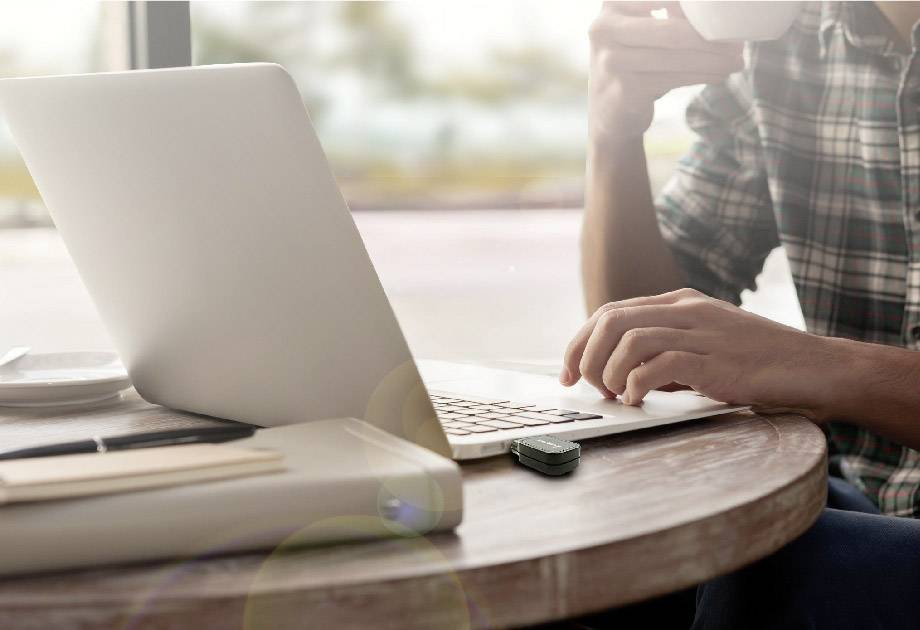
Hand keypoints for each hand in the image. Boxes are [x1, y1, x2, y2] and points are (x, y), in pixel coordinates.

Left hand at [559, 289, 841, 419]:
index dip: (580, 341)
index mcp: (680, 303)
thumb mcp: (706, 345)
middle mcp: (686, 311)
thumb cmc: (759, 363)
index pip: (611, 312)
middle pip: (611, 320)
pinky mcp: (714, 362)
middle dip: (583, 355)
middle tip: (582, 386)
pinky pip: (657, 365)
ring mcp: (701, 333)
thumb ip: (666, 351)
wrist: (815, 368)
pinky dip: (636, 384)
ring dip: (608, 372)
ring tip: (613, 395)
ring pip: (628, 339)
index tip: (567, 372)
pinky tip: (638, 400)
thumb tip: (619, 374)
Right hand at [588, 1, 743, 143]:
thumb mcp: (646, 27)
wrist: (609, 108)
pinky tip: (719, 76)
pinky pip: (673, 78)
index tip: (730, 14)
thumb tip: (724, 7)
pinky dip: (701, 76)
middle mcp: (604, 26)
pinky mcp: (622, 88)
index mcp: (613, 0)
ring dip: (713, 60)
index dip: (701, 6)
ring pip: (676, 56)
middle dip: (712, 39)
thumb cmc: (636, 58)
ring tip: (736, 62)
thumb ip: (674, 12)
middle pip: (674, 30)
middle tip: (739, 45)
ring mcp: (611, 59)